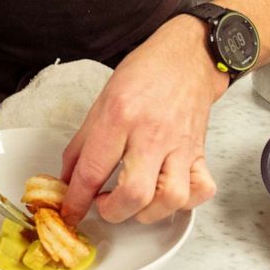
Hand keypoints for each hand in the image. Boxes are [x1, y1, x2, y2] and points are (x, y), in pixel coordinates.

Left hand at [59, 15, 225, 224]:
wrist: (188, 57)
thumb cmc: (146, 73)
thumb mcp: (102, 100)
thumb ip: (83, 143)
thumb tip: (68, 178)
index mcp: (120, 116)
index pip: (92, 170)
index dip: (76, 200)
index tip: (70, 212)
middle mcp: (151, 133)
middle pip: (134, 194)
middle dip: (112, 212)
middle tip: (103, 204)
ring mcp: (180, 145)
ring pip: (170, 199)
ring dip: (148, 213)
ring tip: (134, 202)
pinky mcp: (199, 151)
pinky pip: (201, 190)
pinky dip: (184, 202)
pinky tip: (167, 195)